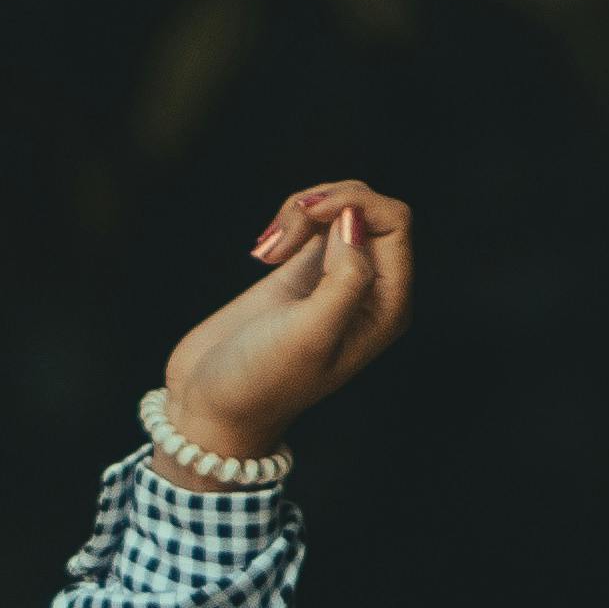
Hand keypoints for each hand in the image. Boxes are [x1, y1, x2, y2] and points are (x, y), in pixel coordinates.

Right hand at [155, 177, 413, 469]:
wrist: (213, 403)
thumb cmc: (262, 381)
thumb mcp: (311, 335)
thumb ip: (346, 277)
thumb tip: (354, 219)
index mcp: (386, 307)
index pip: (394, 223)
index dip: (354, 204)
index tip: (309, 216)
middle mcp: (369, 290)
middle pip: (368, 208)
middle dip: (324, 204)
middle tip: (283, 239)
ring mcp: (336, 278)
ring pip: (337, 208)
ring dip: (299, 212)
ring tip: (269, 250)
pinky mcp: (303, 270)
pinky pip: (312, 220)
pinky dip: (287, 221)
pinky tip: (264, 253)